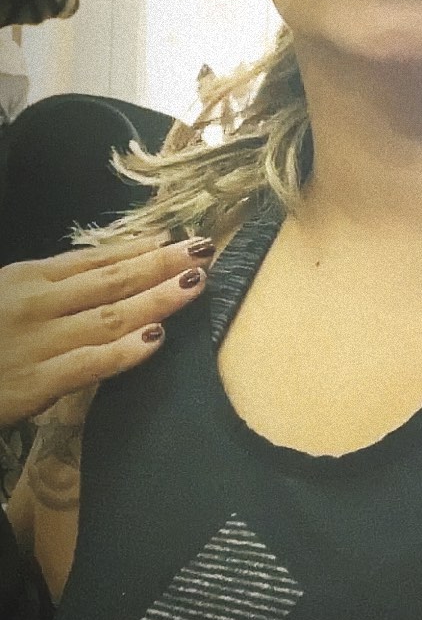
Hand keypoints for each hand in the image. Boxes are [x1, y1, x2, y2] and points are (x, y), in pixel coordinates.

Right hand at [0, 235, 213, 427]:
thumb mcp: (10, 296)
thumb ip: (57, 283)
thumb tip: (114, 266)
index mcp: (30, 277)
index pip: (96, 258)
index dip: (142, 247)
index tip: (178, 237)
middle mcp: (37, 302)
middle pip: (112, 279)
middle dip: (161, 263)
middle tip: (203, 250)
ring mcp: (38, 342)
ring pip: (110, 315)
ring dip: (157, 297)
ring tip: (195, 282)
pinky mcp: (36, 382)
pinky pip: (89, 364)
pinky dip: (125, 352)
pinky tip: (156, 340)